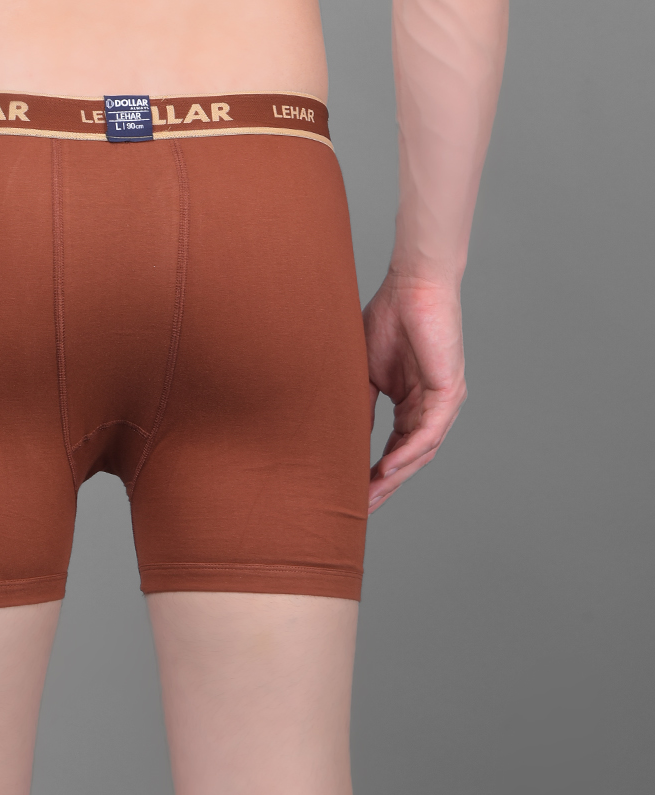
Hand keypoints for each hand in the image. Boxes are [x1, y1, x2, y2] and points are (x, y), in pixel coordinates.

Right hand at [363, 271, 466, 513]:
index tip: (354, 493)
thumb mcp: (366, 373)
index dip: (375, 473)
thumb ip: (361, 406)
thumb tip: (345, 440)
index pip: (395, 448)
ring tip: (372, 494)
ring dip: (396, 476)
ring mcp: (443, 402)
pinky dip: (408, 452)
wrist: (412, 286)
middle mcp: (431, 409)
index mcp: (412, 405)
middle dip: (387, 485)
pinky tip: (388, 467)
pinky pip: (429, 431)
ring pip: (422, 451)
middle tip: (363, 508)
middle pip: (410, 458)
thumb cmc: (389, 319)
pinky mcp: (450, 391)